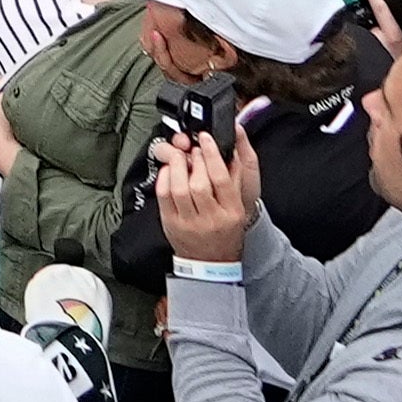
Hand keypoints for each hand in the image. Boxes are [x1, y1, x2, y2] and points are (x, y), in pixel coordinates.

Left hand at [150, 105, 260, 265]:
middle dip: (194, 159)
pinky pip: (163, 195)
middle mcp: (211, 218)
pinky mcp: (170, 222)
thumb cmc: (226, 230)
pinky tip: (169, 170)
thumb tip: (230, 148)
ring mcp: (188, 221)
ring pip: (179, 188)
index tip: (205, 138)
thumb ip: (235, 177)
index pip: (221, 179)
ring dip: (177, 166)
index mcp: (231, 212)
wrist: (211, 262)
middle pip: (200, 182)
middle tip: (193, 148)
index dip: (212, 154)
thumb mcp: (238, 206)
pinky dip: (164, 177)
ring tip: (180, 156)